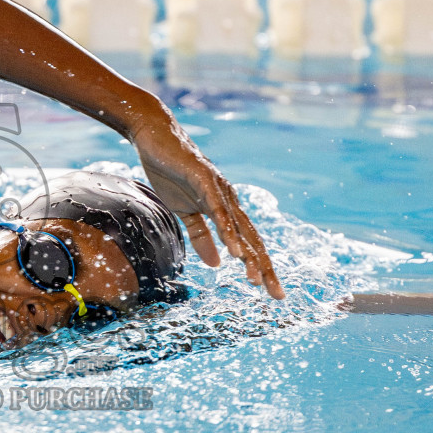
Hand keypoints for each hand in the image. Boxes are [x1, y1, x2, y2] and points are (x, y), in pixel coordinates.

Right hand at [129, 108, 284, 297]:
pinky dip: (228, 231)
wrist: (155, 138)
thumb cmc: (171, 172)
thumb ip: (202, 236)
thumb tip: (217, 264)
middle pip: (252, 239)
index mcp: (226, 209)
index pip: (248, 242)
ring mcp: (219, 190)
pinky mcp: (205, 180)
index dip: (259, 266)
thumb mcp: (184, 211)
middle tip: (277, 295)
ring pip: (239, 228)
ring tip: (256, 279)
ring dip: (248, 255)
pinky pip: (219, 211)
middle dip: (264, 268)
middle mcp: (230, 200)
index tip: (270, 292)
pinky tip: (234, 250)